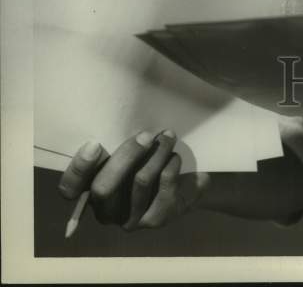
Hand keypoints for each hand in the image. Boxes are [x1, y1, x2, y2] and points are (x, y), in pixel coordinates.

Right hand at [58, 130, 210, 230]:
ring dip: (157, 152)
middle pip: (103, 188)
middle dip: (126, 156)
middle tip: (146, 135)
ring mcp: (130, 220)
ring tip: (168, 135)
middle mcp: (106, 211)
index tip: (94, 145)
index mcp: (91, 192)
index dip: (78, 170)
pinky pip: (163, 183)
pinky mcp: (156, 220)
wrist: (189, 184)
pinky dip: (171, 163)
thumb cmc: (151, 161)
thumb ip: (116, 148)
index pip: (70, 190)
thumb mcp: (131, 153)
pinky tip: (175, 156)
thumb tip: (109, 127)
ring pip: (139, 182)